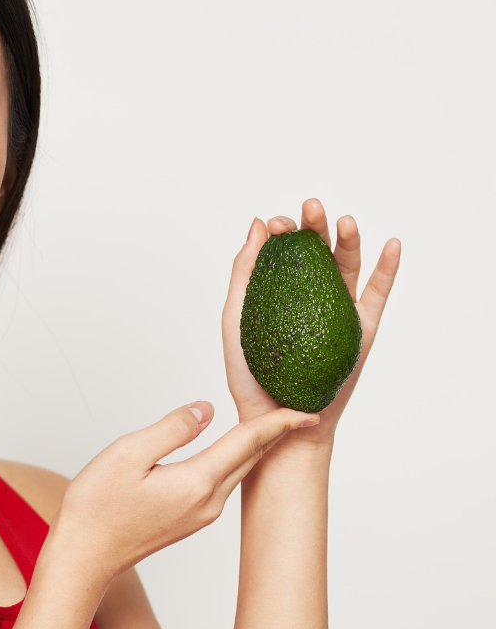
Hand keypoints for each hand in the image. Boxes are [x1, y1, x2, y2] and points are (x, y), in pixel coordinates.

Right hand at [55, 403, 317, 583]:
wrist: (85, 556)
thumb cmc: (97, 507)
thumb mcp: (128, 454)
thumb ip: (172, 428)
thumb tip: (206, 410)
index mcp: (197, 483)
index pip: (248, 442)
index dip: (278, 422)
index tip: (307, 410)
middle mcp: (208, 503)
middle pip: (252, 459)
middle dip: (277, 433)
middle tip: (299, 409)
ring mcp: (202, 515)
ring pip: (240, 473)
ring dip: (257, 448)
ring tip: (273, 425)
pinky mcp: (191, 521)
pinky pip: (224, 484)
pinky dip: (236, 462)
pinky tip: (234, 451)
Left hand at [221, 198, 400, 444]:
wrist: (277, 421)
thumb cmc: (252, 377)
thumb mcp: (236, 319)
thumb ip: (244, 273)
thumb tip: (258, 224)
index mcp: (278, 290)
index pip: (283, 250)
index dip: (282, 231)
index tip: (277, 224)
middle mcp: (309, 295)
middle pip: (317, 250)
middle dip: (314, 225)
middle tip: (310, 207)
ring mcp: (337, 310)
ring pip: (347, 266)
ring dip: (349, 239)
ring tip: (345, 220)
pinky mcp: (361, 328)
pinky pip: (377, 294)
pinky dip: (388, 268)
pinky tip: (391, 244)